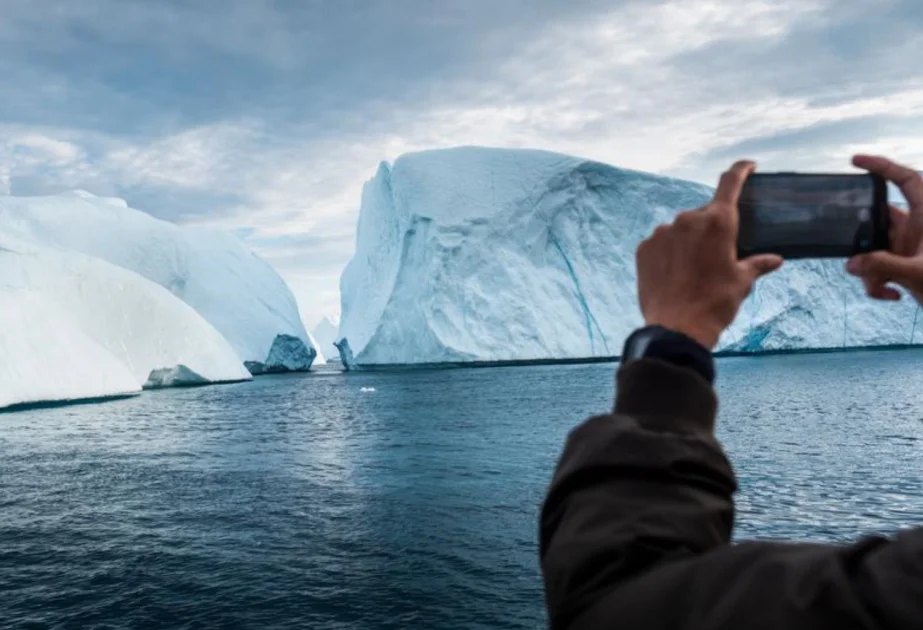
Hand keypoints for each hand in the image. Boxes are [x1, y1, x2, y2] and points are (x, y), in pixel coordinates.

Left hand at [636, 160, 783, 348]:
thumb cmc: (715, 303)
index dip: (740, 170)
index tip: (747, 165)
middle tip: (717, 255)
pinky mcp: (644, 248)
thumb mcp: (742, 282)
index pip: (730, 182)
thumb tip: (774, 260)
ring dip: (688, 242)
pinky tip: (674, 274)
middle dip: (712, 228)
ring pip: (680, 229)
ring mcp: (662, 232)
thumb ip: (757, 264)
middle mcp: (688, 219)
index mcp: (718, 222)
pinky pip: (660, 243)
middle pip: (704, 214)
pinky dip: (669, 252)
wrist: (677, 328)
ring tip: (693, 272)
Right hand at [846, 155, 922, 303]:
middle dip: (863, 237)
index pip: (907, 180)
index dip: (883, 166)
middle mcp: (917, 228)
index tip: (855, 161)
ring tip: (883, 285)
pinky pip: (877, 267)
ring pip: (873, 247)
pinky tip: (892, 294)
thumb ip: (882, 266)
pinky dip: (877, 282)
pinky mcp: (901, 264)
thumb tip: (851, 264)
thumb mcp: (917, 273)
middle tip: (858, 250)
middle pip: (878, 218)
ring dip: (870, 269)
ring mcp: (907, 247)